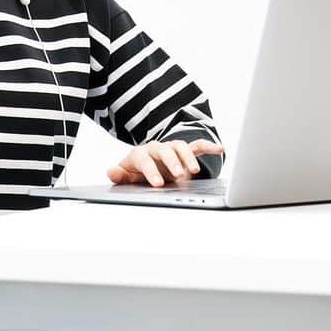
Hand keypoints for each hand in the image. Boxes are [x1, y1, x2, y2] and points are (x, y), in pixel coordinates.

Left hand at [106, 138, 223, 186]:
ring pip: (182, 147)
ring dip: (188, 158)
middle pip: (165, 151)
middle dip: (172, 162)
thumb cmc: (138, 172)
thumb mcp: (128, 177)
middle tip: (178, 175)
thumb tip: (110, 171)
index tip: (158, 184)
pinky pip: (197, 146)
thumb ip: (120, 176)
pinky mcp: (185, 151)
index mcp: (142, 154)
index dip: (151, 171)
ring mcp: (172, 149)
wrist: (150, 166)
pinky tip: (220, 149)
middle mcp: (157, 149)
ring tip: (195, 171)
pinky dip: (209, 146)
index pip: (145, 160)